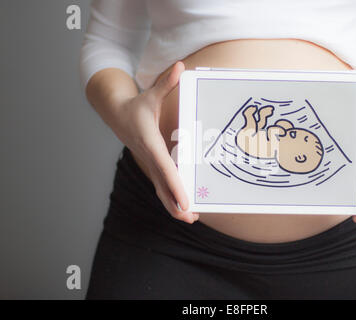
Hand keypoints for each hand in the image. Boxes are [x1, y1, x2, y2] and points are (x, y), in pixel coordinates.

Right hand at [115, 61, 197, 223]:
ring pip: (161, 189)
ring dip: (174, 205)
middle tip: (191, 218)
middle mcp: (150, 158)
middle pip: (163, 186)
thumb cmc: (136, 106)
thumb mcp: (150, 95)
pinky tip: (183, 208)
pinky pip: (162, 185)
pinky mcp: (151, 166)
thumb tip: (179, 67)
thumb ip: (165, 83)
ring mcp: (149, 164)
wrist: (116, 114)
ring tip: (191, 218)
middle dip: (176, 203)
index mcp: (151, 143)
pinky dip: (171, 198)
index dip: (175, 185)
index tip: (185, 201)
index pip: (165, 168)